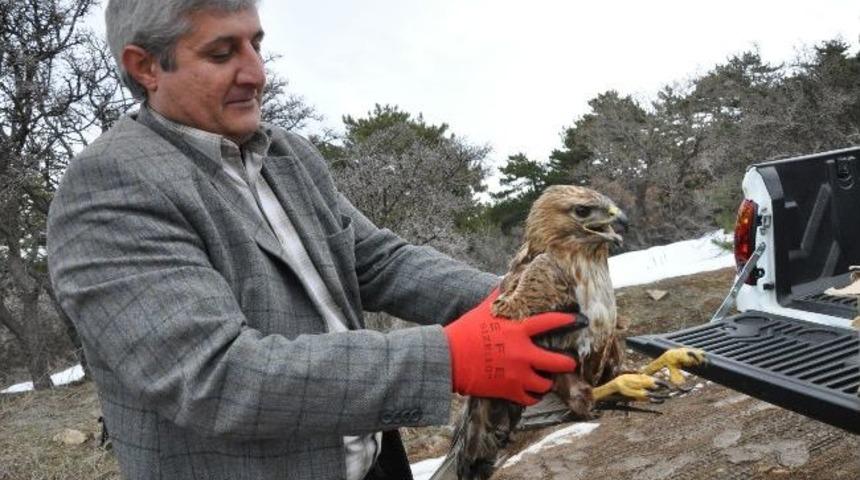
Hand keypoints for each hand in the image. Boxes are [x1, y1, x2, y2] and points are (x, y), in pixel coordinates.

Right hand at [444, 289, 577, 405]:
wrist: (448, 358)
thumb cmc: (465, 331)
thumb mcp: (484, 310)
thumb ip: (500, 297)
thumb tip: (507, 278)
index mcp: (518, 330)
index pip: (551, 323)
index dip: (568, 321)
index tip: (580, 321)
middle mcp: (522, 353)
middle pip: (559, 362)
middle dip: (568, 363)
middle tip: (570, 362)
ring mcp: (517, 374)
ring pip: (546, 384)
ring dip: (548, 381)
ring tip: (547, 378)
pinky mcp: (508, 390)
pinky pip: (531, 399)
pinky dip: (534, 396)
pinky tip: (532, 392)